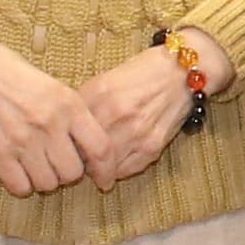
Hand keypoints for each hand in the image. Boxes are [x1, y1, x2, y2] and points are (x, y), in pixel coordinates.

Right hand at [0, 4, 89, 194]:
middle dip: (68, 172)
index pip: (101, 148)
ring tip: (37, 164)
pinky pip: (19, 187)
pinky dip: (22, 184)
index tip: (104, 180)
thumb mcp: (56, 86)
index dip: (106, 170)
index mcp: (68, 104)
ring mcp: (21, 139)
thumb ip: (76, 116)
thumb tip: (93, 150)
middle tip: (58, 162)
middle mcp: (48, 123)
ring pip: (47, 184)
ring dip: (45, 179)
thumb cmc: (15, 74)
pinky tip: (19, 169)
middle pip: (72, 173)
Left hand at [67, 47, 191, 187]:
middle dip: (78, 159)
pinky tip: (114, 166)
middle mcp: (117, 113)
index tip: (64, 145)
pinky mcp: (152, 146)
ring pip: (104, 165)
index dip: (64, 141)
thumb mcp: (106, 79)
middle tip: (76, 161)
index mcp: (100, 93)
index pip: (70, 128)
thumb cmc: (143, 73)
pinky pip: (126, 169)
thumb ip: (86, 102)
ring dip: (96, 170)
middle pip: (84, 150)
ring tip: (94, 167)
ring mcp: (136, 132)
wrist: (181, 73)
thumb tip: (67, 128)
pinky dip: (117, 171)